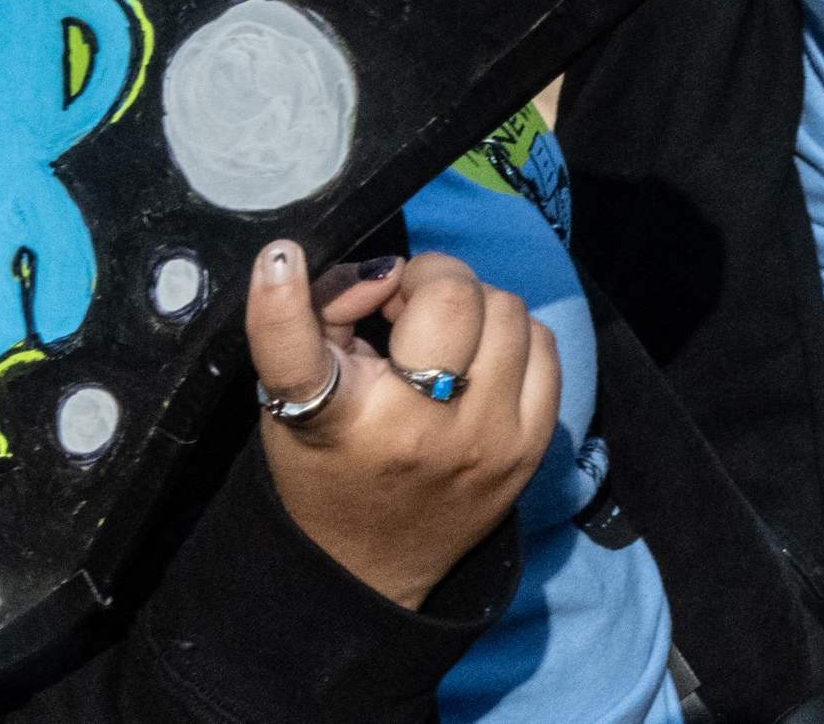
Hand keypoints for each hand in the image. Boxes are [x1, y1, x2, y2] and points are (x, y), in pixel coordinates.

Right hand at [245, 242, 555, 608]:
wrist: (370, 566)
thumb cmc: (328, 466)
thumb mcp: (293, 402)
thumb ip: (320, 321)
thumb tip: (384, 271)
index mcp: (336, 421)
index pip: (298, 355)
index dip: (278, 302)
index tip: (279, 257)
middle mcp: (416, 429)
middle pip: (453, 298)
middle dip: (429, 279)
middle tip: (406, 303)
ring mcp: (486, 439)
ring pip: (508, 309)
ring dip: (473, 306)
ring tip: (443, 333)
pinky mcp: (531, 448)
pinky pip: (545, 344)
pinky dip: (511, 335)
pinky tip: (480, 358)